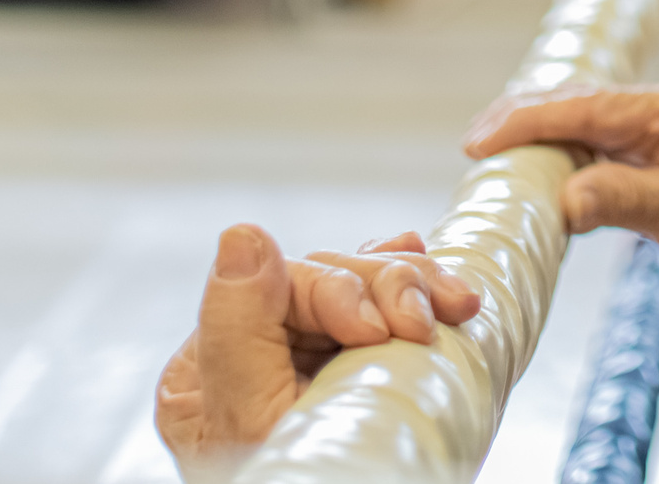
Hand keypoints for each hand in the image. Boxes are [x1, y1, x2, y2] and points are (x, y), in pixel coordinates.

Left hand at [154, 225, 479, 476]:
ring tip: (456, 304)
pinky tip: (427, 268)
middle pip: (322, 279)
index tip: (384, 332)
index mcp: (202, 377)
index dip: (337, 292)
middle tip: (432, 318)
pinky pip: (376, 309)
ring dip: (413, 285)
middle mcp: (245, 365)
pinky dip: (408, 285)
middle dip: (386, 286)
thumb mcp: (252, 422)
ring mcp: (301, 369)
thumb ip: (239, 332)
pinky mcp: (350, 377)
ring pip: (359, 286)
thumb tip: (241, 237)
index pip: (270, 288)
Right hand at [464, 82, 658, 324]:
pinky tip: (547, 185)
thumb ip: (622, 200)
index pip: (587, 105)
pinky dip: (571, 168)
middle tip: (476, 146)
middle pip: (583, 107)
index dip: (529, 119)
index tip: (479, 139)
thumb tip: (562, 200)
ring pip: (591, 131)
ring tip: (498, 161)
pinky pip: (605, 158)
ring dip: (546, 143)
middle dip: (528, 122)